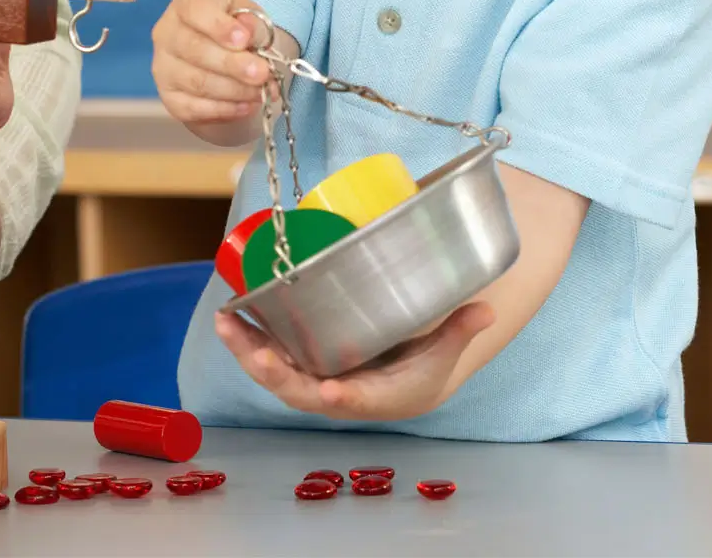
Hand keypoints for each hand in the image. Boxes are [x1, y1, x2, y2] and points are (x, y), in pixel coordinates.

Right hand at [151, 0, 271, 125]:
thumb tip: (250, 30)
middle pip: (196, 50)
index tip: (244, 40)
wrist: (218, 55)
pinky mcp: (169, 97)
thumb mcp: (246, 16)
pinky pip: (194, 108)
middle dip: (233, 65)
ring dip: (234, 90)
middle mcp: (167, 35)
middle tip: (262, 74)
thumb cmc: (231, 31)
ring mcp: (164, 68)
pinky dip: (224, 110)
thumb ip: (252, 21)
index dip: (219, 27)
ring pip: (197, 82)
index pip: (195, 11)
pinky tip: (245, 106)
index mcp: (185, 6)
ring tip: (261, 91)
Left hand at [214, 300, 495, 422]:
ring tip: (226, 323)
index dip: (342, 397)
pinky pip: (266, 353)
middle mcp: (335, 393)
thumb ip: (459, 331)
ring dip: (247, 351)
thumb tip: (485, 310)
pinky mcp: (297, 360)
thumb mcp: (443, 351)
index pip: (357, 401)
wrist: (401, 379)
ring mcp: (311, 377)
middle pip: (300, 391)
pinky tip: (228, 315)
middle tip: (261, 356)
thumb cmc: (422, 366)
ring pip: (273, 373)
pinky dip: (246, 338)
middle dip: (277, 374)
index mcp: (375, 397)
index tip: (329, 392)